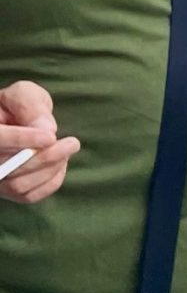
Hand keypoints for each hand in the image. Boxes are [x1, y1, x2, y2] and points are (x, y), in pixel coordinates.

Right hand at [0, 81, 79, 203]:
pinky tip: (60, 163)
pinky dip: (51, 181)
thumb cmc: (19, 107)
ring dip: (51, 168)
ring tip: (67, 148)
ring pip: (19, 185)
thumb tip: (46, 130)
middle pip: (8, 167)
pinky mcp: (9, 192)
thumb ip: (31, 108)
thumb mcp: (24, 96)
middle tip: (72, 143)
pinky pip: (30, 196)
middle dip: (45, 156)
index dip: (22, 139)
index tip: (50, 137)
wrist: (17, 122)